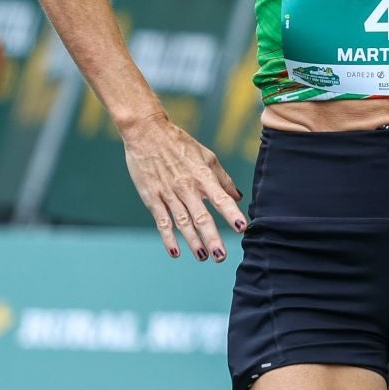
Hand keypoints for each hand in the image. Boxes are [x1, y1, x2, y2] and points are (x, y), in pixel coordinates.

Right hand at [119, 112, 245, 260]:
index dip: (231, 213)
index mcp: (202, 176)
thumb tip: (237, 196)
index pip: (220, 198)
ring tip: (202, 256)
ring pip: (182, 222)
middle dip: (212, 238)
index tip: (242, 228)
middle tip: (221, 256)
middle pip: (201, 216)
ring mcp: (168, 193)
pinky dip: (168, 238)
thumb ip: (222, 178)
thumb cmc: (180, 144)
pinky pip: (162, 221)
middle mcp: (187, 187)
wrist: (147, 133)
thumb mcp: (206, 156)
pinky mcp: (152, 197)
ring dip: (192, 241)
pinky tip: (175, 252)